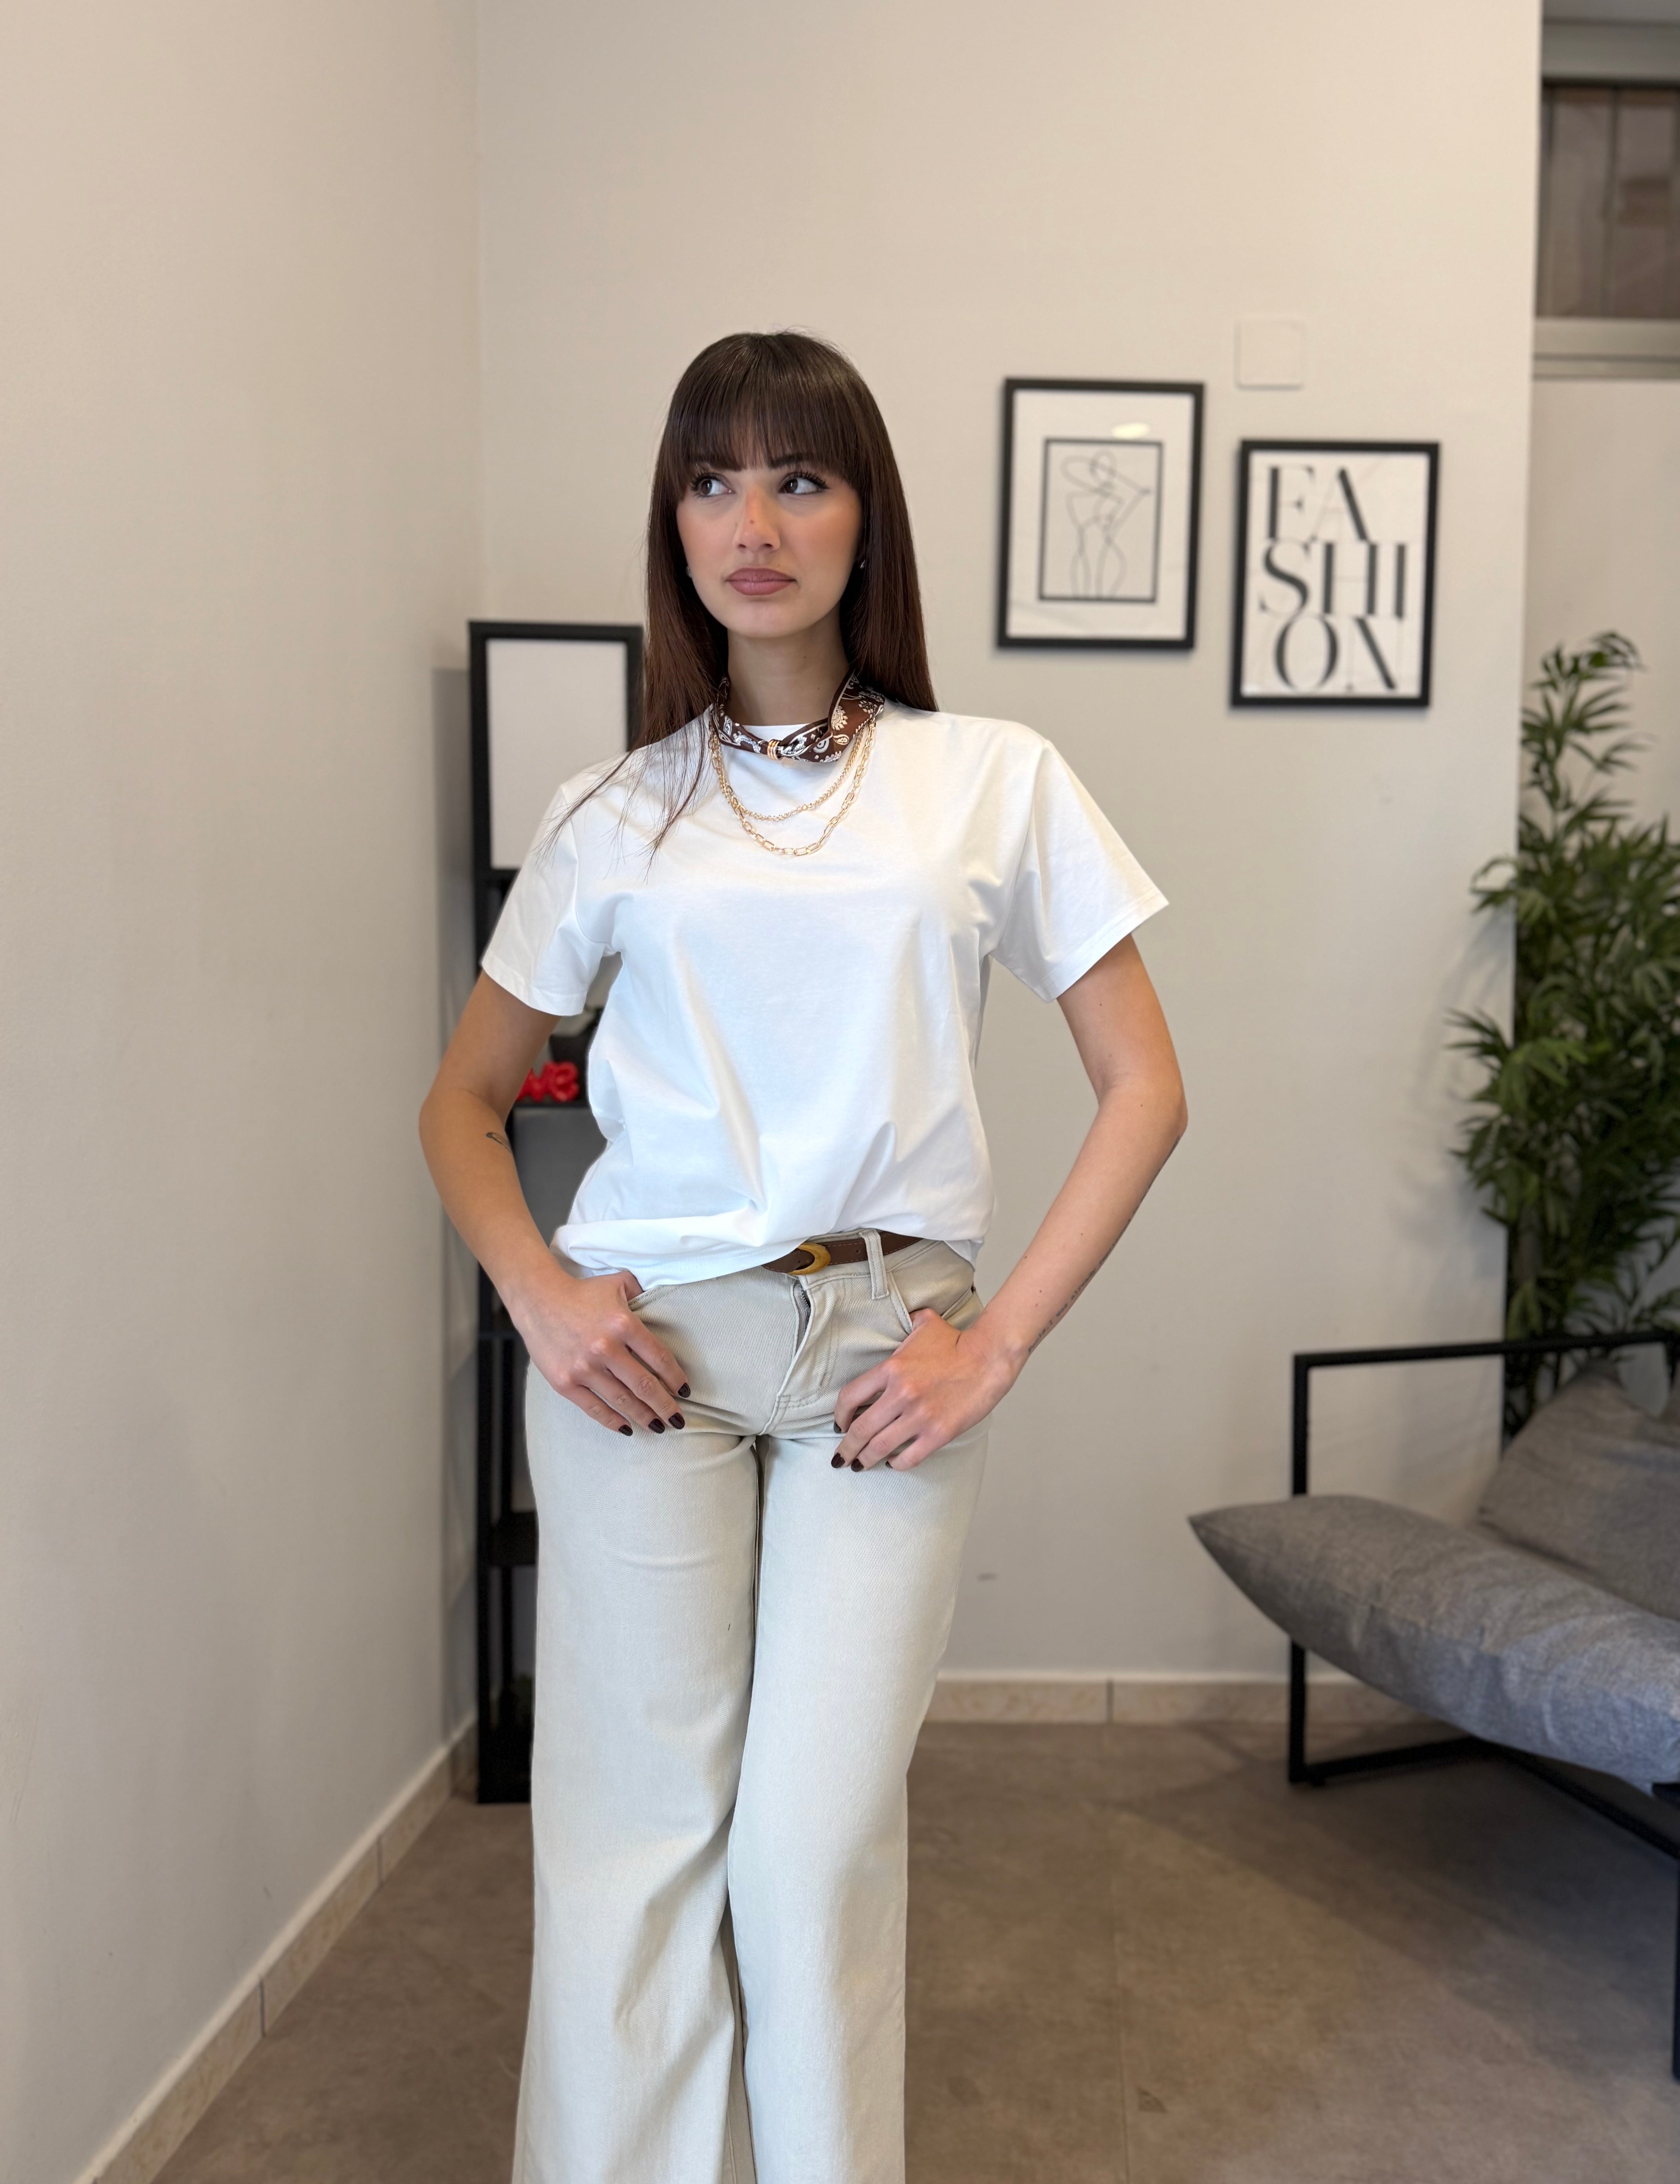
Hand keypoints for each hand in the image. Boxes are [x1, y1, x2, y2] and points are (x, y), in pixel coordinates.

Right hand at [508, 1263, 688, 1435]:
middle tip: (678, 1420)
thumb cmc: (582, 1292)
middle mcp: (605, 1348)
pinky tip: (628, 1429)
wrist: (537, 1297)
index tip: (684, 1391)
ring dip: (644, 1417)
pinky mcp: (565, 1382)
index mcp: (623, 1324)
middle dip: (665, 1406)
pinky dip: (613, 1421)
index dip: (675, 1378)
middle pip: (644, 1385)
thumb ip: (644, 1294)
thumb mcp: (619, 1283)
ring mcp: (584, 1367)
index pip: (659, 1358)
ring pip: (622, 1400)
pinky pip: (593, 1408)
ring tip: (659, 1427)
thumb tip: (665, 1308)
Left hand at [832, 1309, 1019, 1471]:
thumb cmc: (958, 1342)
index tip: (839, 1425)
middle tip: (840, 1458)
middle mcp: (901, 1395)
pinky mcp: (938, 1433)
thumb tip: (899, 1317)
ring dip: (865, 1460)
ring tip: (859, 1466)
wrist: (990, 1358)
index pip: (850, 1397)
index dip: (840, 1416)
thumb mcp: (924, 1324)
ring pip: (880, 1447)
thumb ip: (905, 1323)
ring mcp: (919, 1417)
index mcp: (891, 1369)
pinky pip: (909, 1457)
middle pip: (860, 1430)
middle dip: (846, 1448)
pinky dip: (897, 1464)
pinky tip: (893, 1463)